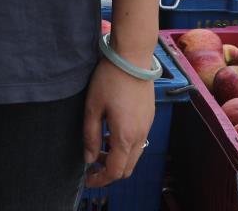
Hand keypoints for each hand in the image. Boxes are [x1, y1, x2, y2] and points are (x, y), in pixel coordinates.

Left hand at [82, 59, 154, 186]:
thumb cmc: (110, 80)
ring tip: (100, 145)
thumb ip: (90, 135)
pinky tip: (112, 131)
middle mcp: (140, 136)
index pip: (114, 171)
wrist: (133, 58)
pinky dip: (126, 146)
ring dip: (118, 158)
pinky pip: (139, 142)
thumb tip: (88, 158)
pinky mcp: (150, 117)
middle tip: (92, 163)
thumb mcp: (93, 107)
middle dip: (109, 171)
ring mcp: (147, 127)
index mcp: (125, 137)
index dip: (100, 179)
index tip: (88, 178)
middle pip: (127, 168)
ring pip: (135, 156)